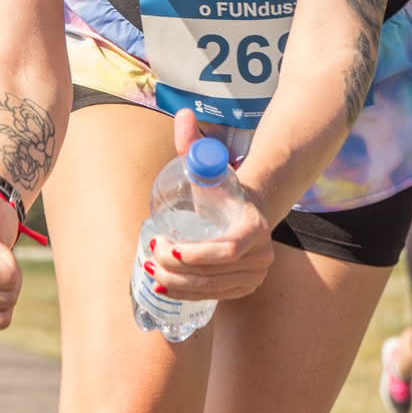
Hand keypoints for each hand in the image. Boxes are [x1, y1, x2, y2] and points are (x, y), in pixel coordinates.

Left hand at [144, 110, 274, 302]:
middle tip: (150, 255)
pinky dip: (187, 295)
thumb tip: (183, 114)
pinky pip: (214, 297)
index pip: (229, 249)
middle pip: (215, 272)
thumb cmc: (223, 189)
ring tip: (150, 271)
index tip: (166, 245)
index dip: (197, 254)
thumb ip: (194, 143)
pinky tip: (165, 287)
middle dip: (177, 269)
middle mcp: (262, 256)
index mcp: (256, 226)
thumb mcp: (208, 167)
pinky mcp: (243, 288)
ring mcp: (254, 276)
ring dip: (178, 285)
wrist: (249, 210)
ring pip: (212, 289)